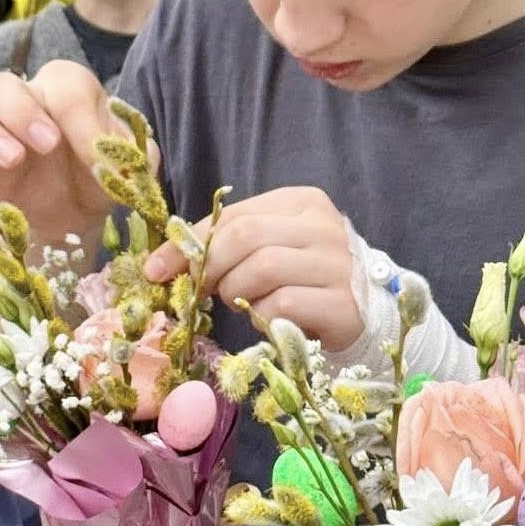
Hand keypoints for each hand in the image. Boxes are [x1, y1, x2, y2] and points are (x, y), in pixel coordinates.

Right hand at [0, 59, 142, 251]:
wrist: (81, 217)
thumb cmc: (105, 177)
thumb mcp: (133, 167)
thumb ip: (136, 158)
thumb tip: (123, 160)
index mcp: (68, 92)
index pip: (65, 87)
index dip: (81, 118)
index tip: (97, 156)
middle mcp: (27, 104)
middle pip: (5, 84)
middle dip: (24, 112)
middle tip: (48, 145)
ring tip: (13, 161)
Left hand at [144, 186, 361, 351]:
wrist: (368, 313)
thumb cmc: (306, 278)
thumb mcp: (271, 248)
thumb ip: (230, 244)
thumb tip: (166, 261)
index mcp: (302, 203)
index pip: (234, 214)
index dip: (190, 241)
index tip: (156, 268)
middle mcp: (323, 227)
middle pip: (246, 237)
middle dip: (208, 267)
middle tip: (194, 292)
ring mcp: (337, 265)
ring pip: (262, 269)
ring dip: (235, 293)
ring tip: (237, 305)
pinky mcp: (342, 304)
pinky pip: (283, 306)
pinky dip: (261, 318)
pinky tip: (265, 322)